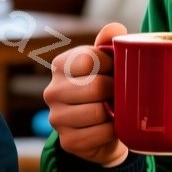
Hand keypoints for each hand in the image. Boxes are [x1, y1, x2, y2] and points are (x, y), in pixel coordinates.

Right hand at [42, 22, 128, 166]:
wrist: (105, 130)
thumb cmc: (106, 90)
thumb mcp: (108, 63)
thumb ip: (108, 44)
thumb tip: (115, 29)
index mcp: (60, 66)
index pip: (87, 59)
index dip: (109, 65)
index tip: (114, 70)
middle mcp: (52, 91)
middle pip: (95, 87)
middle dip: (115, 91)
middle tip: (119, 94)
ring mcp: (56, 118)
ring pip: (97, 112)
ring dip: (114, 113)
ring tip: (115, 110)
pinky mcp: (67, 142)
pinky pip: (99, 134)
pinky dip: (112, 131)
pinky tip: (111, 127)